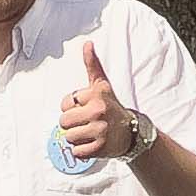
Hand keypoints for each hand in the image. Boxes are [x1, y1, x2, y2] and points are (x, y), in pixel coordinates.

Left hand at [57, 40, 130, 166]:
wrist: (131, 132)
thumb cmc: (111, 107)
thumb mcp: (102, 85)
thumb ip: (92, 65)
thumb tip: (87, 43)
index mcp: (96, 95)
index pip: (64, 103)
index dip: (71, 107)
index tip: (84, 108)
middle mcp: (98, 111)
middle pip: (63, 122)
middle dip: (72, 124)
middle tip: (86, 122)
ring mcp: (99, 130)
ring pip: (68, 137)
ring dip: (76, 138)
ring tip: (89, 133)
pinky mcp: (99, 148)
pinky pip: (76, 152)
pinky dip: (81, 151)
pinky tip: (92, 143)